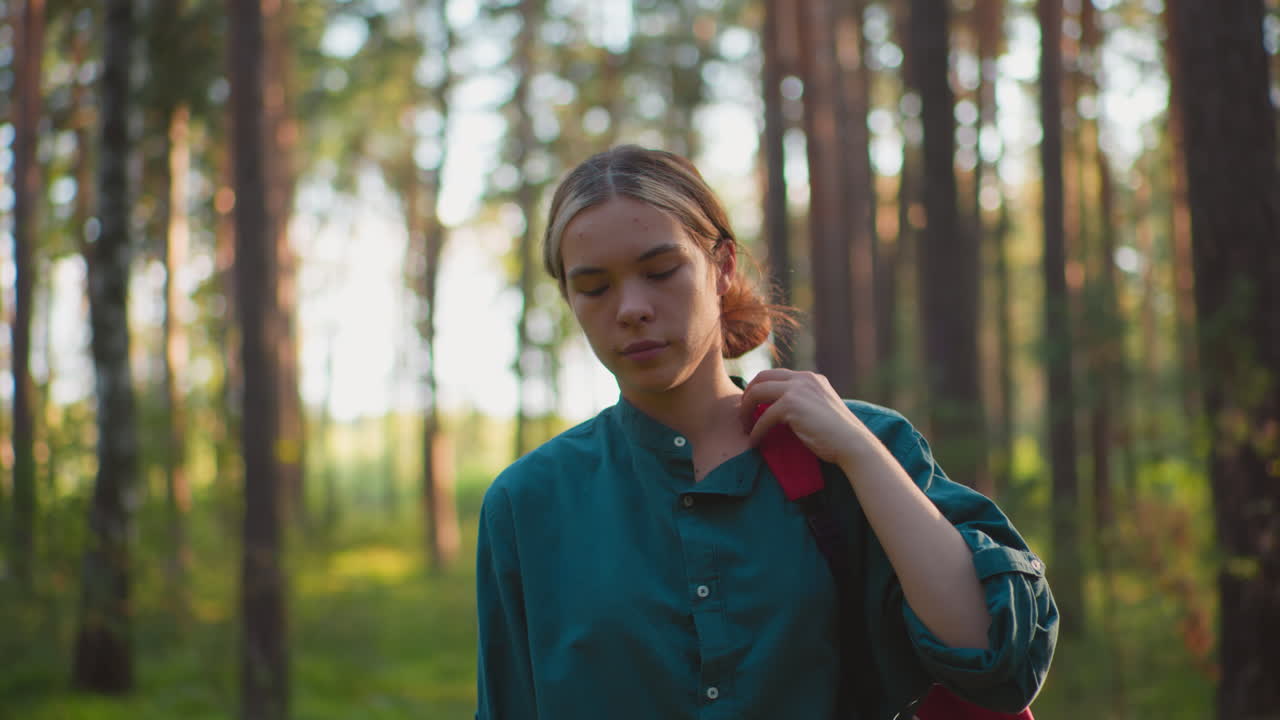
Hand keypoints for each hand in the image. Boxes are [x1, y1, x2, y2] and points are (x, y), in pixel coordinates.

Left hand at [738, 369, 876, 467]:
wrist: (853, 444)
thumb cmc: (837, 435)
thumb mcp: (819, 410)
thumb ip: (802, 403)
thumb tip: (778, 411)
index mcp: (810, 378)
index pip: (775, 374)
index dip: (760, 388)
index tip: (752, 407)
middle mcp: (804, 378)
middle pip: (762, 377)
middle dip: (748, 394)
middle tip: (742, 414)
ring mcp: (798, 389)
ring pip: (757, 392)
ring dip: (746, 410)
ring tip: (744, 427)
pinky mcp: (792, 405)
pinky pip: (764, 416)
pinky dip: (756, 430)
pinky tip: (754, 442)